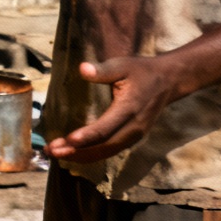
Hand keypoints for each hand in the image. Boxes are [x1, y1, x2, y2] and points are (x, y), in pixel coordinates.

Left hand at [46, 57, 183, 161]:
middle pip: (104, 145)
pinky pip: (112, 150)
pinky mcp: (133, 137)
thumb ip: (102, 70)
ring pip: (107, 151)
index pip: (106, 127)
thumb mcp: (122, 65)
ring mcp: (135, 135)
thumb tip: (83, 69)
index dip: (87, 136)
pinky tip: (75, 154)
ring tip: (57, 155)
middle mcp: (134, 127)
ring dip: (82, 155)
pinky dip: (93, 154)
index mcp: (129, 108)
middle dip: (77, 151)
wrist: (168, 81)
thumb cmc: (141, 71)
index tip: (68, 140)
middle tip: (52, 151)